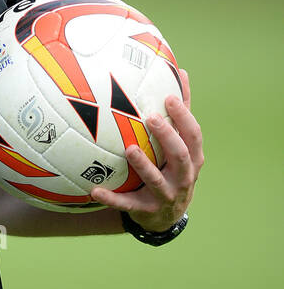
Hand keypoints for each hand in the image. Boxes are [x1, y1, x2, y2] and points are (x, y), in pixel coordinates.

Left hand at [90, 68, 203, 232]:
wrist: (166, 217)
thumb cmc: (172, 169)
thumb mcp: (181, 144)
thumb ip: (181, 114)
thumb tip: (182, 72)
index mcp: (192, 159)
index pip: (193, 136)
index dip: (183, 117)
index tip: (169, 98)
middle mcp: (183, 178)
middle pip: (180, 156)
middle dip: (167, 137)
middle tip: (151, 118)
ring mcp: (166, 196)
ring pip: (156, 181)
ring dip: (143, 165)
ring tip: (129, 149)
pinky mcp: (146, 210)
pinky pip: (128, 205)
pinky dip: (112, 199)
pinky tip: (94, 190)